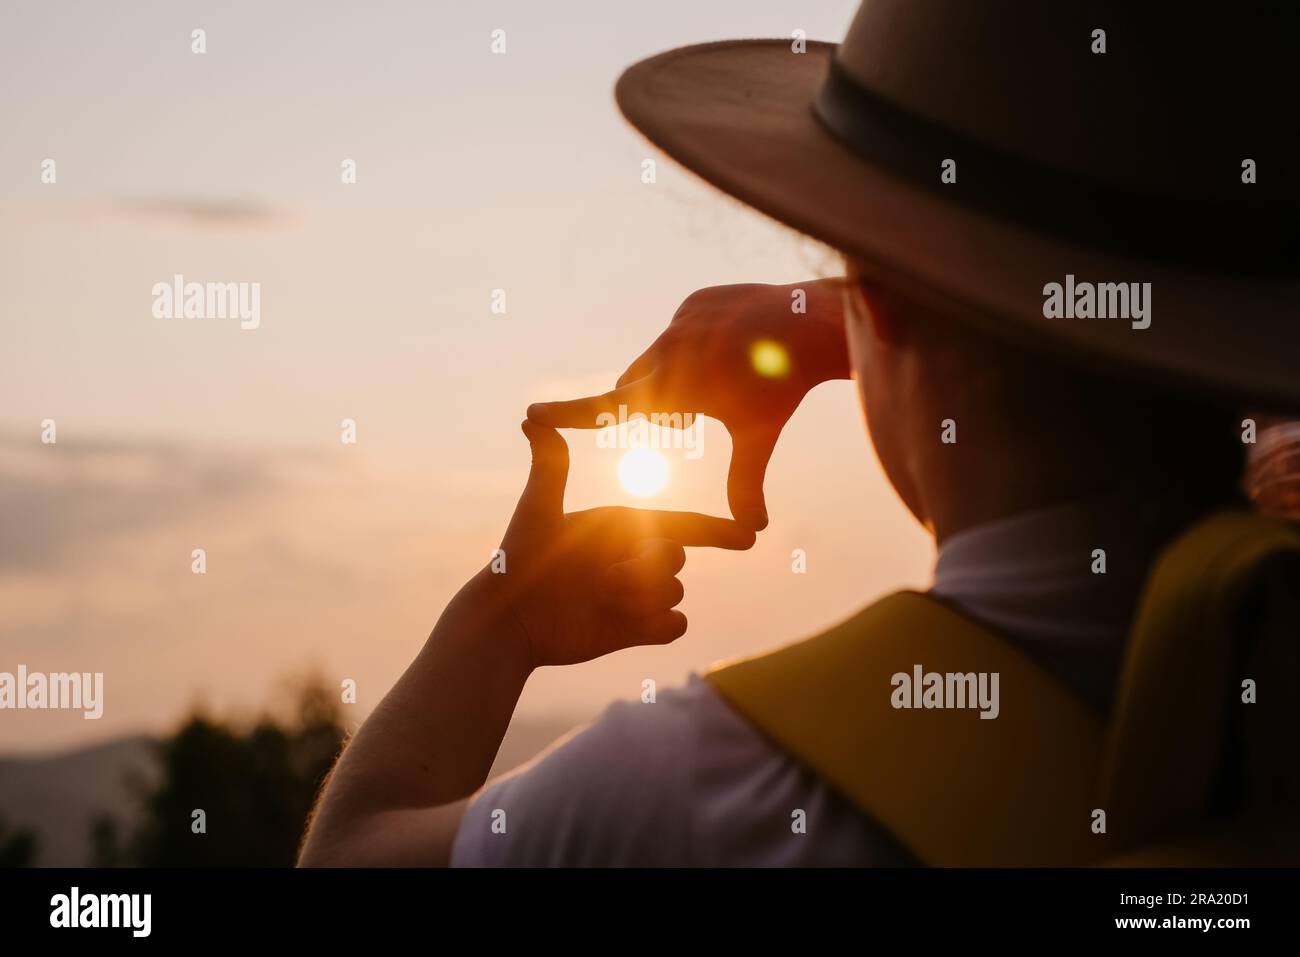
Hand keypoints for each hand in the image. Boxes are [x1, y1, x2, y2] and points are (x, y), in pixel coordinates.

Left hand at [490, 420, 755, 667]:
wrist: (509, 621)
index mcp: (623, 526)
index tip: (747, 536)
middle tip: (606, 577)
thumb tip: (532, 417)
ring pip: (676, 593)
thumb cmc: (517, 563)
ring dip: (644, 598)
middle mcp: (635, 557)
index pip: (681, 525)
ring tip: (603, 599)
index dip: (715, 530)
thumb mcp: (538, 512)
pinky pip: (676, 626)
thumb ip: (550, 468)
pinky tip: (629, 626)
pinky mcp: (637, 630)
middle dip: (649, 566)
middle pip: (677, 558)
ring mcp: (638, 595)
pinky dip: (659, 626)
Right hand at [526, 280, 847, 530]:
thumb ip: (747, 482)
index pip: (610, 405)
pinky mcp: (694, 302)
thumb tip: (753, 531)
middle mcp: (669, 348)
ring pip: (656, 358)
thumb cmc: (783, 387)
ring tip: (714, 387)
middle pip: (634, 386)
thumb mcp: (758, 436)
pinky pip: (680, 332)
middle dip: (648, 407)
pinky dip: (693, 348)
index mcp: (675, 385)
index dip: (570, 414)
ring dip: (672, 378)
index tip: (533, 414)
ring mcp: (681, 320)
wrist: (810, 322)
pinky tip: (728, 351)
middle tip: (687, 420)